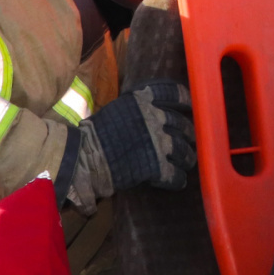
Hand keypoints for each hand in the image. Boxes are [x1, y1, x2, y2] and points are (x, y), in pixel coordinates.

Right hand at [65, 82, 195, 212]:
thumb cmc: (94, 133)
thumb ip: (135, 110)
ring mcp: (157, 142)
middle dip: (188, 132)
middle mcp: (154, 118)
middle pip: (181, 124)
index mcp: (142, 101)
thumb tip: (147, 110)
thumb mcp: (116, 110)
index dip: (184, 98)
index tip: (190, 104)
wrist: (83, 157)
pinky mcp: (156, 165)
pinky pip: (174, 174)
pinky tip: (179, 181)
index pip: (171, 93)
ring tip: (188, 161)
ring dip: (187, 156)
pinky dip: (178, 179)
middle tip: (190, 138)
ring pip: (183, 149)